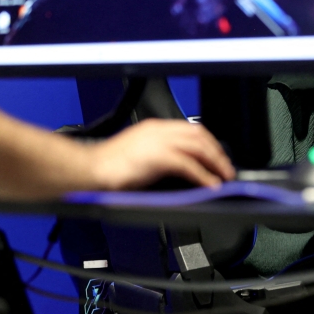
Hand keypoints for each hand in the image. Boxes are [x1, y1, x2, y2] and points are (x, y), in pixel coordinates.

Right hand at [87, 119, 234, 190]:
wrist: (87, 171)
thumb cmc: (105, 168)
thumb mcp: (137, 155)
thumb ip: (157, 156)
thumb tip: (179, 171)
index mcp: (153, 128)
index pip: (190, 129)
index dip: (207, 143)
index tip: (216, 155)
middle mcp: (158, 131)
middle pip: (199, 136)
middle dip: (217, 152)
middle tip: (226, 168)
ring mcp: (159, 142)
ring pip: (199, 147)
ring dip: (216, 163)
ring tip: (224, 177)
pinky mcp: (158, 157)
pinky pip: (189, 165)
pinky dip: (204, 176)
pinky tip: (210, 185)